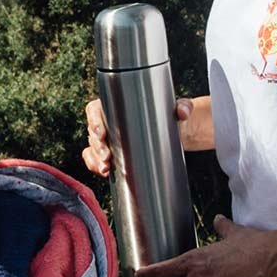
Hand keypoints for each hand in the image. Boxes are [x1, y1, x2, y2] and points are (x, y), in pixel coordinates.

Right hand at [81, 97, 195, 175]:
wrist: (176, 132)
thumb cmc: (172, 115)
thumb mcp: (179, 108)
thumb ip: (184, 106)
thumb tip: (182, 113)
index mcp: (118, 105)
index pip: (95, 109)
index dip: (94, 121)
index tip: (102, 133)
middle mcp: (110, 121)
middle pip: (93, 131)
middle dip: (97, 146)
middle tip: (107, 156)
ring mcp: (110, 138)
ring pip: (92, 147)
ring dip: (96, 159)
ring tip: (107, 167)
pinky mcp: (113, 152)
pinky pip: (96, 159)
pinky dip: (96, 165)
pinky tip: (105, 171)